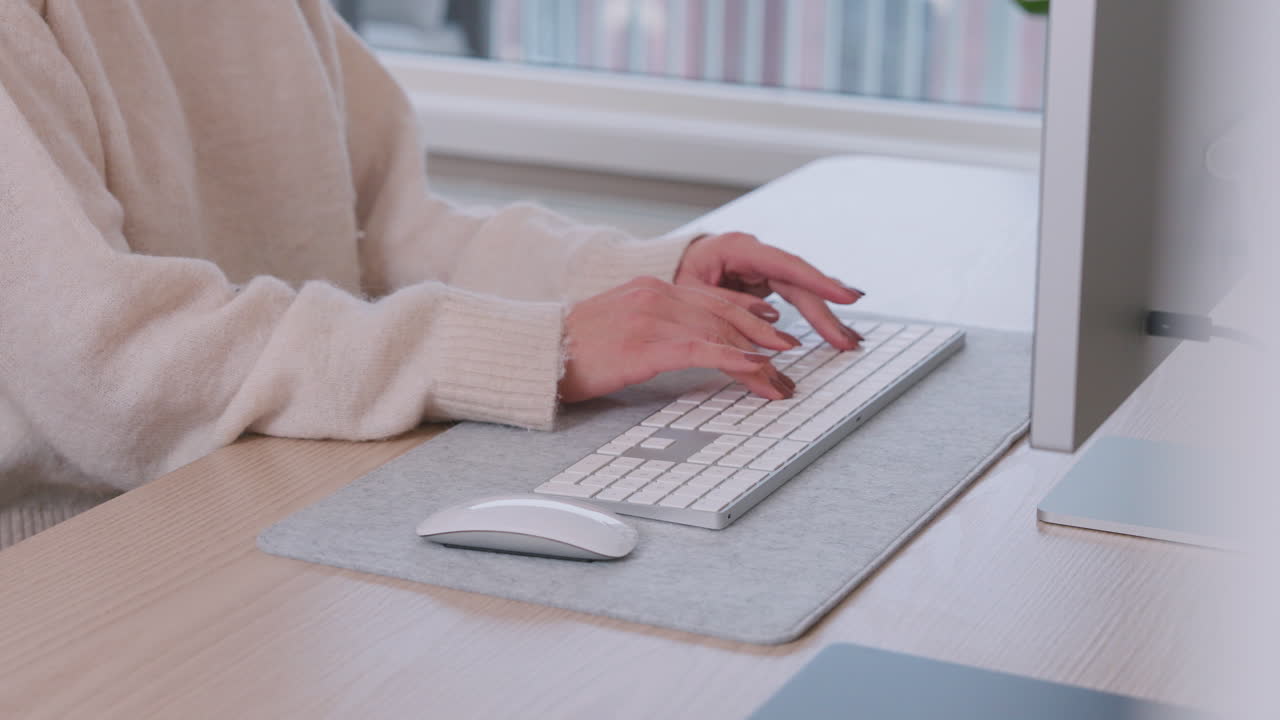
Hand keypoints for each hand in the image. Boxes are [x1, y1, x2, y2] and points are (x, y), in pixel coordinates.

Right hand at [559, 276, 799, 403]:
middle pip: (725, 313)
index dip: (749, 311)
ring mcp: (651, 318)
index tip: (774, 324)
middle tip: (790, 354)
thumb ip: (655, 324)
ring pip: (720, 332)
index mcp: (651, 287)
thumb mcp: (619, 325)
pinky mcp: (645, 345)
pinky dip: (734, 359)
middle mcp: (656, 294)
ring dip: (758, 356)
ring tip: (780, 377)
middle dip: (764, 336)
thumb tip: (686, 341)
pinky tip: (755, 369)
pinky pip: (701, 350)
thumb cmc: (575, 349)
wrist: (537, 353)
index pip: (713, 295)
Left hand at [674, 232, 865, 349]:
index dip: (818, 282)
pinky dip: (813, 315)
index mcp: (738, 248)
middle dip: (826, 312)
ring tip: (850, 340)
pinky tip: (834, 330)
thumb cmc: (676, 275)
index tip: (846, 297)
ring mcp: (763, 268)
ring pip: (802, 291)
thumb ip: (728, 303)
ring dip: (826, 316)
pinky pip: (795, 297)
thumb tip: (769, 319)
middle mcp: (757, 255)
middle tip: (848, 339)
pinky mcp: (765, 283)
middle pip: (800, 283)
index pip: (787, 265)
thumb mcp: (692, 293)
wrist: (669, 266)